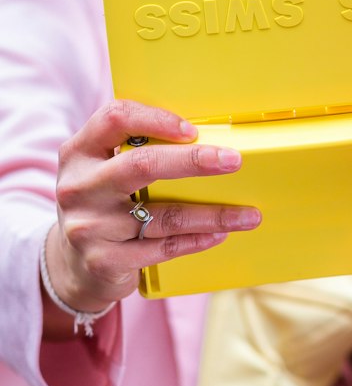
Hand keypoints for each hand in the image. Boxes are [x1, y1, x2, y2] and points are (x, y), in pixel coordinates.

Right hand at [45, 99, 259, 329]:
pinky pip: (163, 247)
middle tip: (234, 161)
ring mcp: (89, 226)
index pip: (114, 118)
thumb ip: (134, 152)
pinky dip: (197, 240)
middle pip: (142, 165)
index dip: (156, 118)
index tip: (194, 130)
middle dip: (194, 161)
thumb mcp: (103, 172)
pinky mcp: (104, 260)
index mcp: (79, 152)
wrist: (71, 266)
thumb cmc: (103, 207)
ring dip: (213, 214)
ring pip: (163, 215)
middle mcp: (79, 187)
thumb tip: (206, 139)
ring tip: (248, 215)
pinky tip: (219, 235)